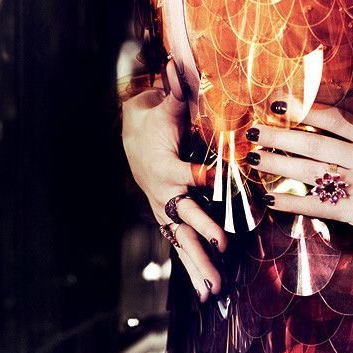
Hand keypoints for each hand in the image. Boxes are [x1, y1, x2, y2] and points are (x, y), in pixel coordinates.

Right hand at [121, 85, 227, 299]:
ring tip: (215, 291)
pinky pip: (180, 245)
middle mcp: (162, 193)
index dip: (199, 178)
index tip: (215, 182)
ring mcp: (163, 209)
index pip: (185, 175)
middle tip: (221, 251)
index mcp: (164, 165)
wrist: (131, 136)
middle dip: (202, 238)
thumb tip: (179, 61)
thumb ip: (177, 89)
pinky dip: (192, 268)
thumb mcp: (166, 104)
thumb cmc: (155, 118)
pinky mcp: (166, 217)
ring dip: (198, 266)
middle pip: (184, 218)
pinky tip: (207, 291)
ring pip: (182, 241)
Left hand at [245, 98, 352, 276]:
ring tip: (252, 158)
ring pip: (311, 171)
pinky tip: (271, 199)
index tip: (278, 100)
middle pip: (313, 142)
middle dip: (281, 135)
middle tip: (252, 129)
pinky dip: (293, 202)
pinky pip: (319, 206)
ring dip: (279, 164)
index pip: (334, 117)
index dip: (304, 107)